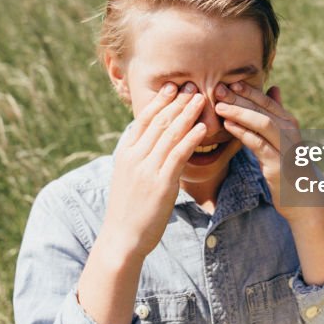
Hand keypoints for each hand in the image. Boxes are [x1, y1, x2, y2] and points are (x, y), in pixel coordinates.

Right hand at [102, 82, 207, 258]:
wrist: (122, 238)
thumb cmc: (128, 209)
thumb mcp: (128, 176)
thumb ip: (138, 157)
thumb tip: (150, 140)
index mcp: (125, 153)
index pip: (143, 119)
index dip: (160, 102)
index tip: (173, 87)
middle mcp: (134, 157)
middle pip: (158, 121)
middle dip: (177, 102)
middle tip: (192, 86)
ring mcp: (147, 169)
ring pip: (170, 134)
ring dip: (187, 114)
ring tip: (201, 99)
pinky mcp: (160, 184)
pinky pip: (178, 155)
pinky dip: (191, 139)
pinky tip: (202, 128)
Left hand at [213, 82, 308, 220]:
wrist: (304, 199)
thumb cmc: (289, 166)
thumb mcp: (284, 138)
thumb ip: (276, 114)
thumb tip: (274, 88)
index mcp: (289, 123)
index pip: (267, 101)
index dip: (248, 90)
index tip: (230, 82)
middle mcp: (290, 132)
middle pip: (263, 109)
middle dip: (240, 98)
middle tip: (219, 89)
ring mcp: (286, 147)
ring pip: (263, 123)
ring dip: (240, 112)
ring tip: (220, 106)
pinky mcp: (278, 164)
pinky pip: (259, 144)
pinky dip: (243, 133)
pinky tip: (228, 126)